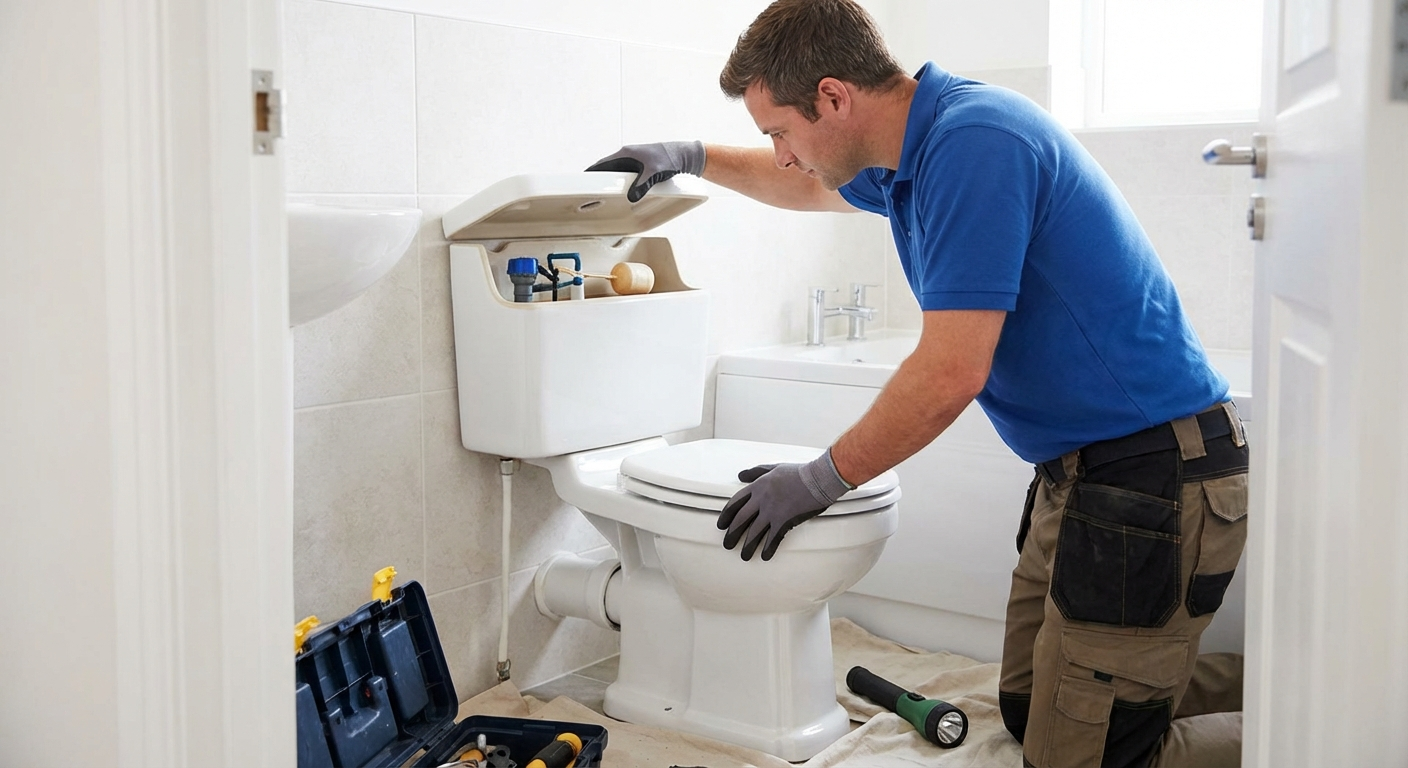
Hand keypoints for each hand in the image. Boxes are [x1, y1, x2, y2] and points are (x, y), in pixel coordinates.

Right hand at [585, 141, 705, 202]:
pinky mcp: (642, 166)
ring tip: (601, 194)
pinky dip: (621, 183)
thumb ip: (641, 186)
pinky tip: (621, 192)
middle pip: (607, 169)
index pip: (602, 164)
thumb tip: (630, 197)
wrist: (685, 155)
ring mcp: (634, 161)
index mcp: (626, 153)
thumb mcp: (654, 174)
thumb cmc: (670, 158)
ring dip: (610, 182)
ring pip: (617, 173)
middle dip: (598, 179)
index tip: (581, 180)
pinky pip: (626, 175)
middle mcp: (628, 156)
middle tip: (589, 192)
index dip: (591, 173)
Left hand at [717, 449, 852, 560]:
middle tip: (727, 544)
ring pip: (754, 532)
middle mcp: (761, 500)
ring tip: (743, 556)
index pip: (735, 503)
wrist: (818, 478)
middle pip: (741, 520)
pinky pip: (772, 537)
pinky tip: (764, 556)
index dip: (726, 516)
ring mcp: (772, 510)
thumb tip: (740, 475)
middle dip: (732, 534)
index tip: (721, 525)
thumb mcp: (774, 468)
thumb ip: (756, 472)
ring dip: (747, 546)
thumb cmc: (798, 472)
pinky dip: (768, 548)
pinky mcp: (784, 520)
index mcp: (757, 486)